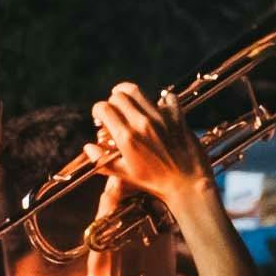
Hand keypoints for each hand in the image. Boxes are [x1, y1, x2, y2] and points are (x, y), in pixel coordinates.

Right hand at [89, 82, 202, 204]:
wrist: (188, 184)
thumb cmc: (156, 183)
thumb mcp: (126, 174)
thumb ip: (103, 161)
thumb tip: (88, 148)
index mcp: (127, 138)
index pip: (104, 108)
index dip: (98, 110)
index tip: (100, 116)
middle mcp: (142, 123)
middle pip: (118, 96)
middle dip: (112, 101)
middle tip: (114, 110)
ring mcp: (160, 118)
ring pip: (138, 91)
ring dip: (129, 94)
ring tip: (129, 101)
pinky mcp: (177, 116)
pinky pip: (167, 97)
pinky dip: (161, 100)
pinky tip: (158, 109)